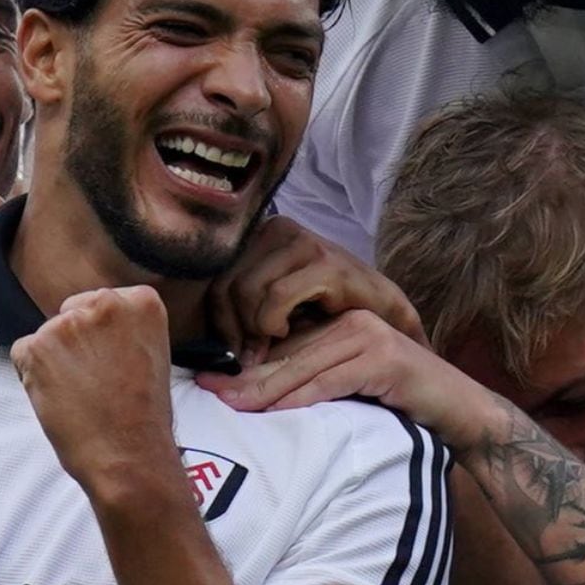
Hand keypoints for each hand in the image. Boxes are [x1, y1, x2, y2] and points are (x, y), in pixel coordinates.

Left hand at [12, 286, 179, 498]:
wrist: (130, 454)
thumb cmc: (144, 416)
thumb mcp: (150, 354)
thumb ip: (123, 329)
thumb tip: (91, 328)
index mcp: (142, 301)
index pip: (102, 303)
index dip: (101, 336)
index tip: (113, 361)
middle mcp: (106, 302)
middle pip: (72, 313)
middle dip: (76, 343)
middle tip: (95, 381)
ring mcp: (69, 323)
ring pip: (47, 335)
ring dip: (55, 361)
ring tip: (81, 394)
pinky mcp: (38, 346)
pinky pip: (23, 352)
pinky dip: (31, 375)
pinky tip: (59, 397)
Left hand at [198, 309, 483, 443]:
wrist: (460, 410)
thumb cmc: (401, 404)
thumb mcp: (350, 386)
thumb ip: (314, 378)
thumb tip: (254, 394)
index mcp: (339, 323)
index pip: (281, 343)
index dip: (243, 363)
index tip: (207, 377)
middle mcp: (351, 321)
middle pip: (287, 352)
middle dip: (244, 374)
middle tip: (206, 389)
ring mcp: (369, 336)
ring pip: (304, 366)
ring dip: (264, 389)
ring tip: (229, 404)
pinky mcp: (384, 359)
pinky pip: (331, 381)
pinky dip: (300, 399)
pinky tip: (274, 412)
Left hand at [207, 216, 425, 364]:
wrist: (388, 324)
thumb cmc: (327, 319)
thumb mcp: (275, 308)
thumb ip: (241, 308)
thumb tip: (196, 330)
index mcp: (265, 233)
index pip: (217, 275)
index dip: (218, 319)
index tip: (230, 350)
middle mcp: (283, 228)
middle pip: (227, 282)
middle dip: (233, 328)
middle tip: (248, 356)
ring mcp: (308, 244)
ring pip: (248, 289)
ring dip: (253, 329)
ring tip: (270, 345)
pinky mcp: (329, 266)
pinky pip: (276, 296)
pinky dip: (271, 322)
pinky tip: (284, 332)